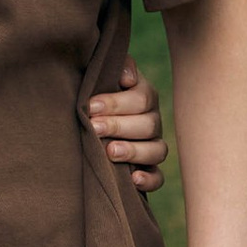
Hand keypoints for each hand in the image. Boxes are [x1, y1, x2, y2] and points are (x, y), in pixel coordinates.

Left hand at [89, 62, 168, 195]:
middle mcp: (152, 121)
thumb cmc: (94, 94)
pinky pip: (157, 178)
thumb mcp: (103, 76)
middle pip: (148, 125)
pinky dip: (149, 179)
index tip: (91, 106)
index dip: (117, 103)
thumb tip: (127, 77)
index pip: (141, 99)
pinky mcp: (148, 170)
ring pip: (157, 151)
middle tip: (94, 127)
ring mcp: (152, 146)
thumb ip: (117, 67)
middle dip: (119, 126)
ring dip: (134, 151)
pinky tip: (133, 178)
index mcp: (143, 96)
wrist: (88, 118)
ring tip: (110, 151)